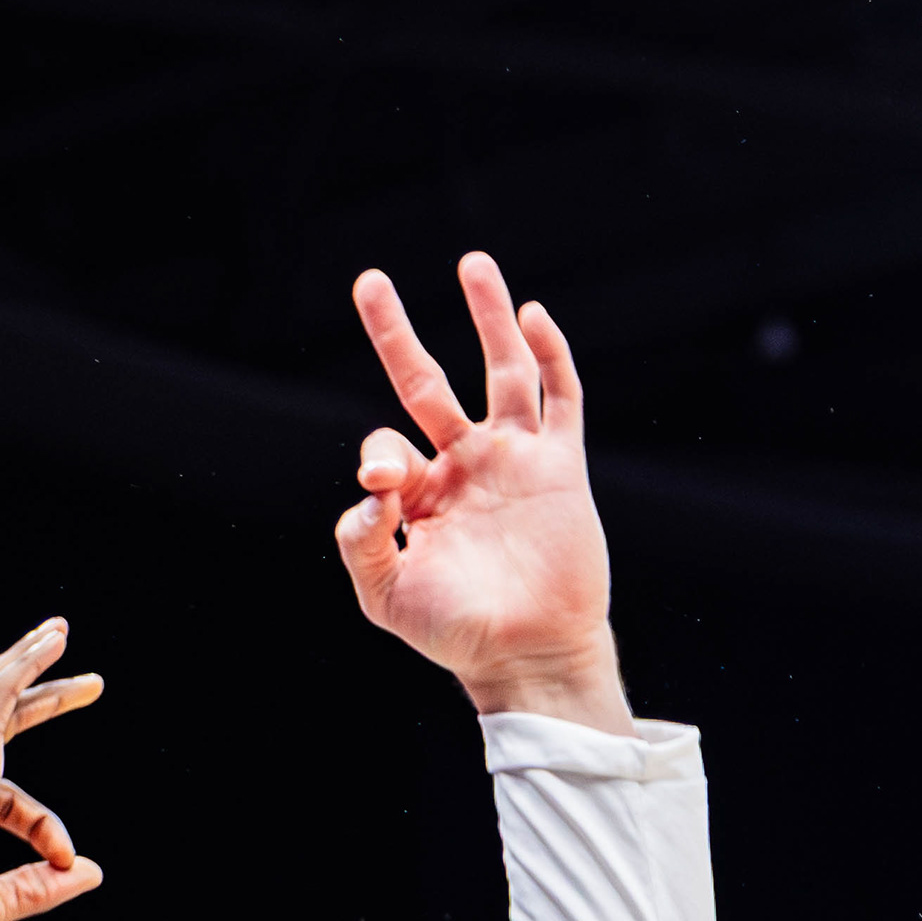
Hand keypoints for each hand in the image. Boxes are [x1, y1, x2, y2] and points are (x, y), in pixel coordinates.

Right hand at [0, 621, 105, 920]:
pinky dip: (24, 666)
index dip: (45, 828)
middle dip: (31, 689)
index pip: (8, 799)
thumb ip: (41, 885)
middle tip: (68, 665)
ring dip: (27, 660)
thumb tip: (89, 871)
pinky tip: (51, 643)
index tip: (66, 860)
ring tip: (60, 632)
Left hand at [337, 253, 627, 731]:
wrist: (530, 656)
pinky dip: (551, 356)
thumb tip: (367, 491)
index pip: (386, 447)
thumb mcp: (388, 598)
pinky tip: (534, 315)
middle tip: (368, 281)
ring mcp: (514, 461)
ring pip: (501, 372)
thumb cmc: (457, 636)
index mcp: (421, 497)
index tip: (386, 491)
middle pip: (425, 383)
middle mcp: (463, 467)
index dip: (378, 455)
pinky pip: (559, 398)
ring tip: (472, 264)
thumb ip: (362, 544)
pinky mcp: (560, 466)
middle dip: (394, 334)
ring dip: (489, 318)